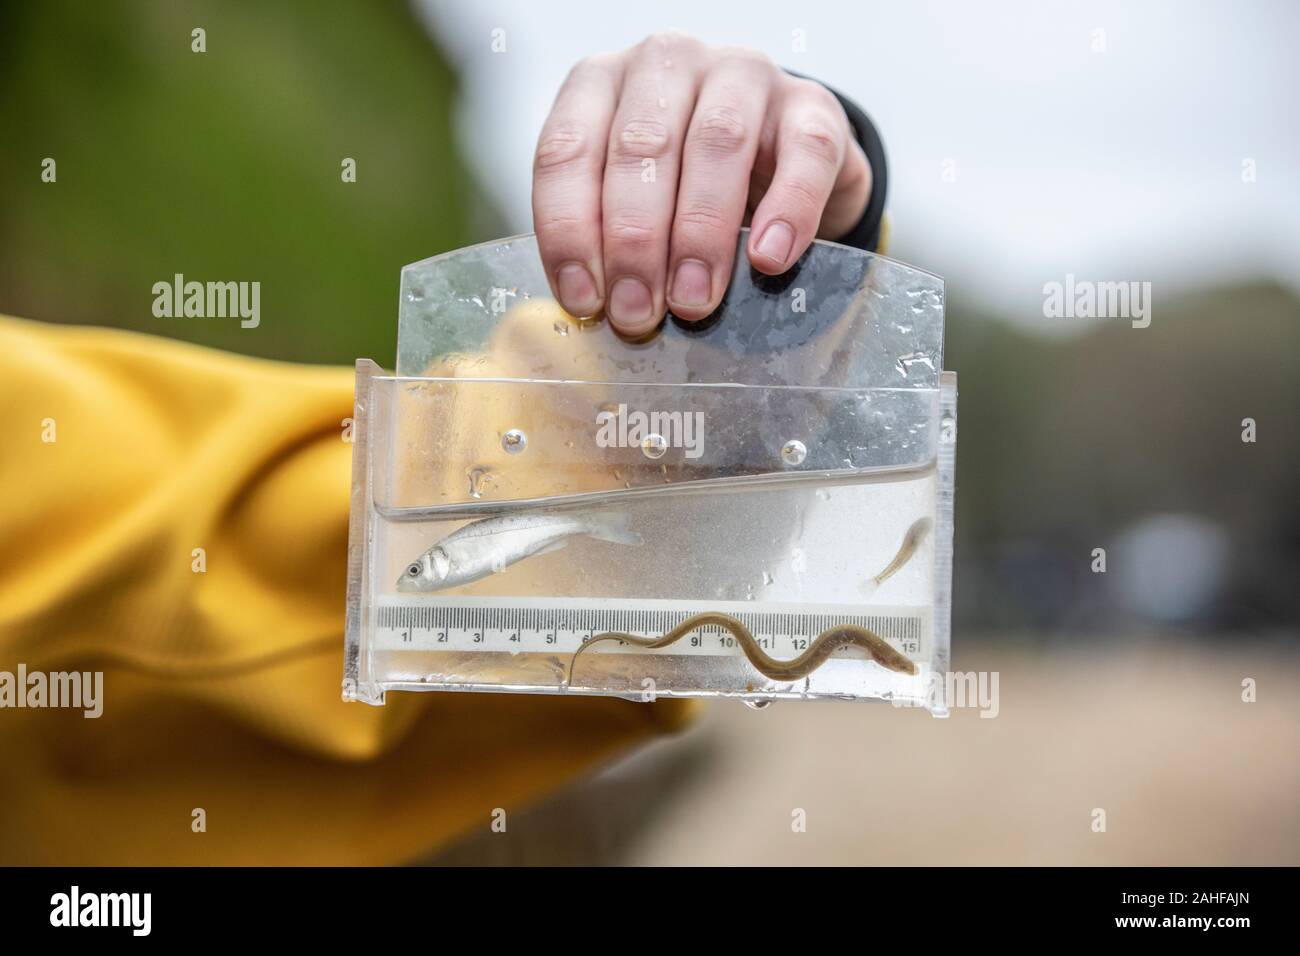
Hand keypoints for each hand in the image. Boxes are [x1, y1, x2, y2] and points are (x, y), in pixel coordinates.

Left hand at [532, 32, 872, 334]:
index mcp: (601, 85)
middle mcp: (666, 64)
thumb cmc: (686, 187)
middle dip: (634, 241)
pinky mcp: (811, 103)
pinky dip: (788, 210)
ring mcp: (742, 75)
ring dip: (700, 232)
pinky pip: (805, 152)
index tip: (585, 299)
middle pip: (640, 146)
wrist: (782, 165)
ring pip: (716, 141)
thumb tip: (600, 310)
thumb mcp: (634, 203)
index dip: (570, 230)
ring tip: (694, 299)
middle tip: (638, 312)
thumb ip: (608, 240)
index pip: (567, 150)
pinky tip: (769, 260)